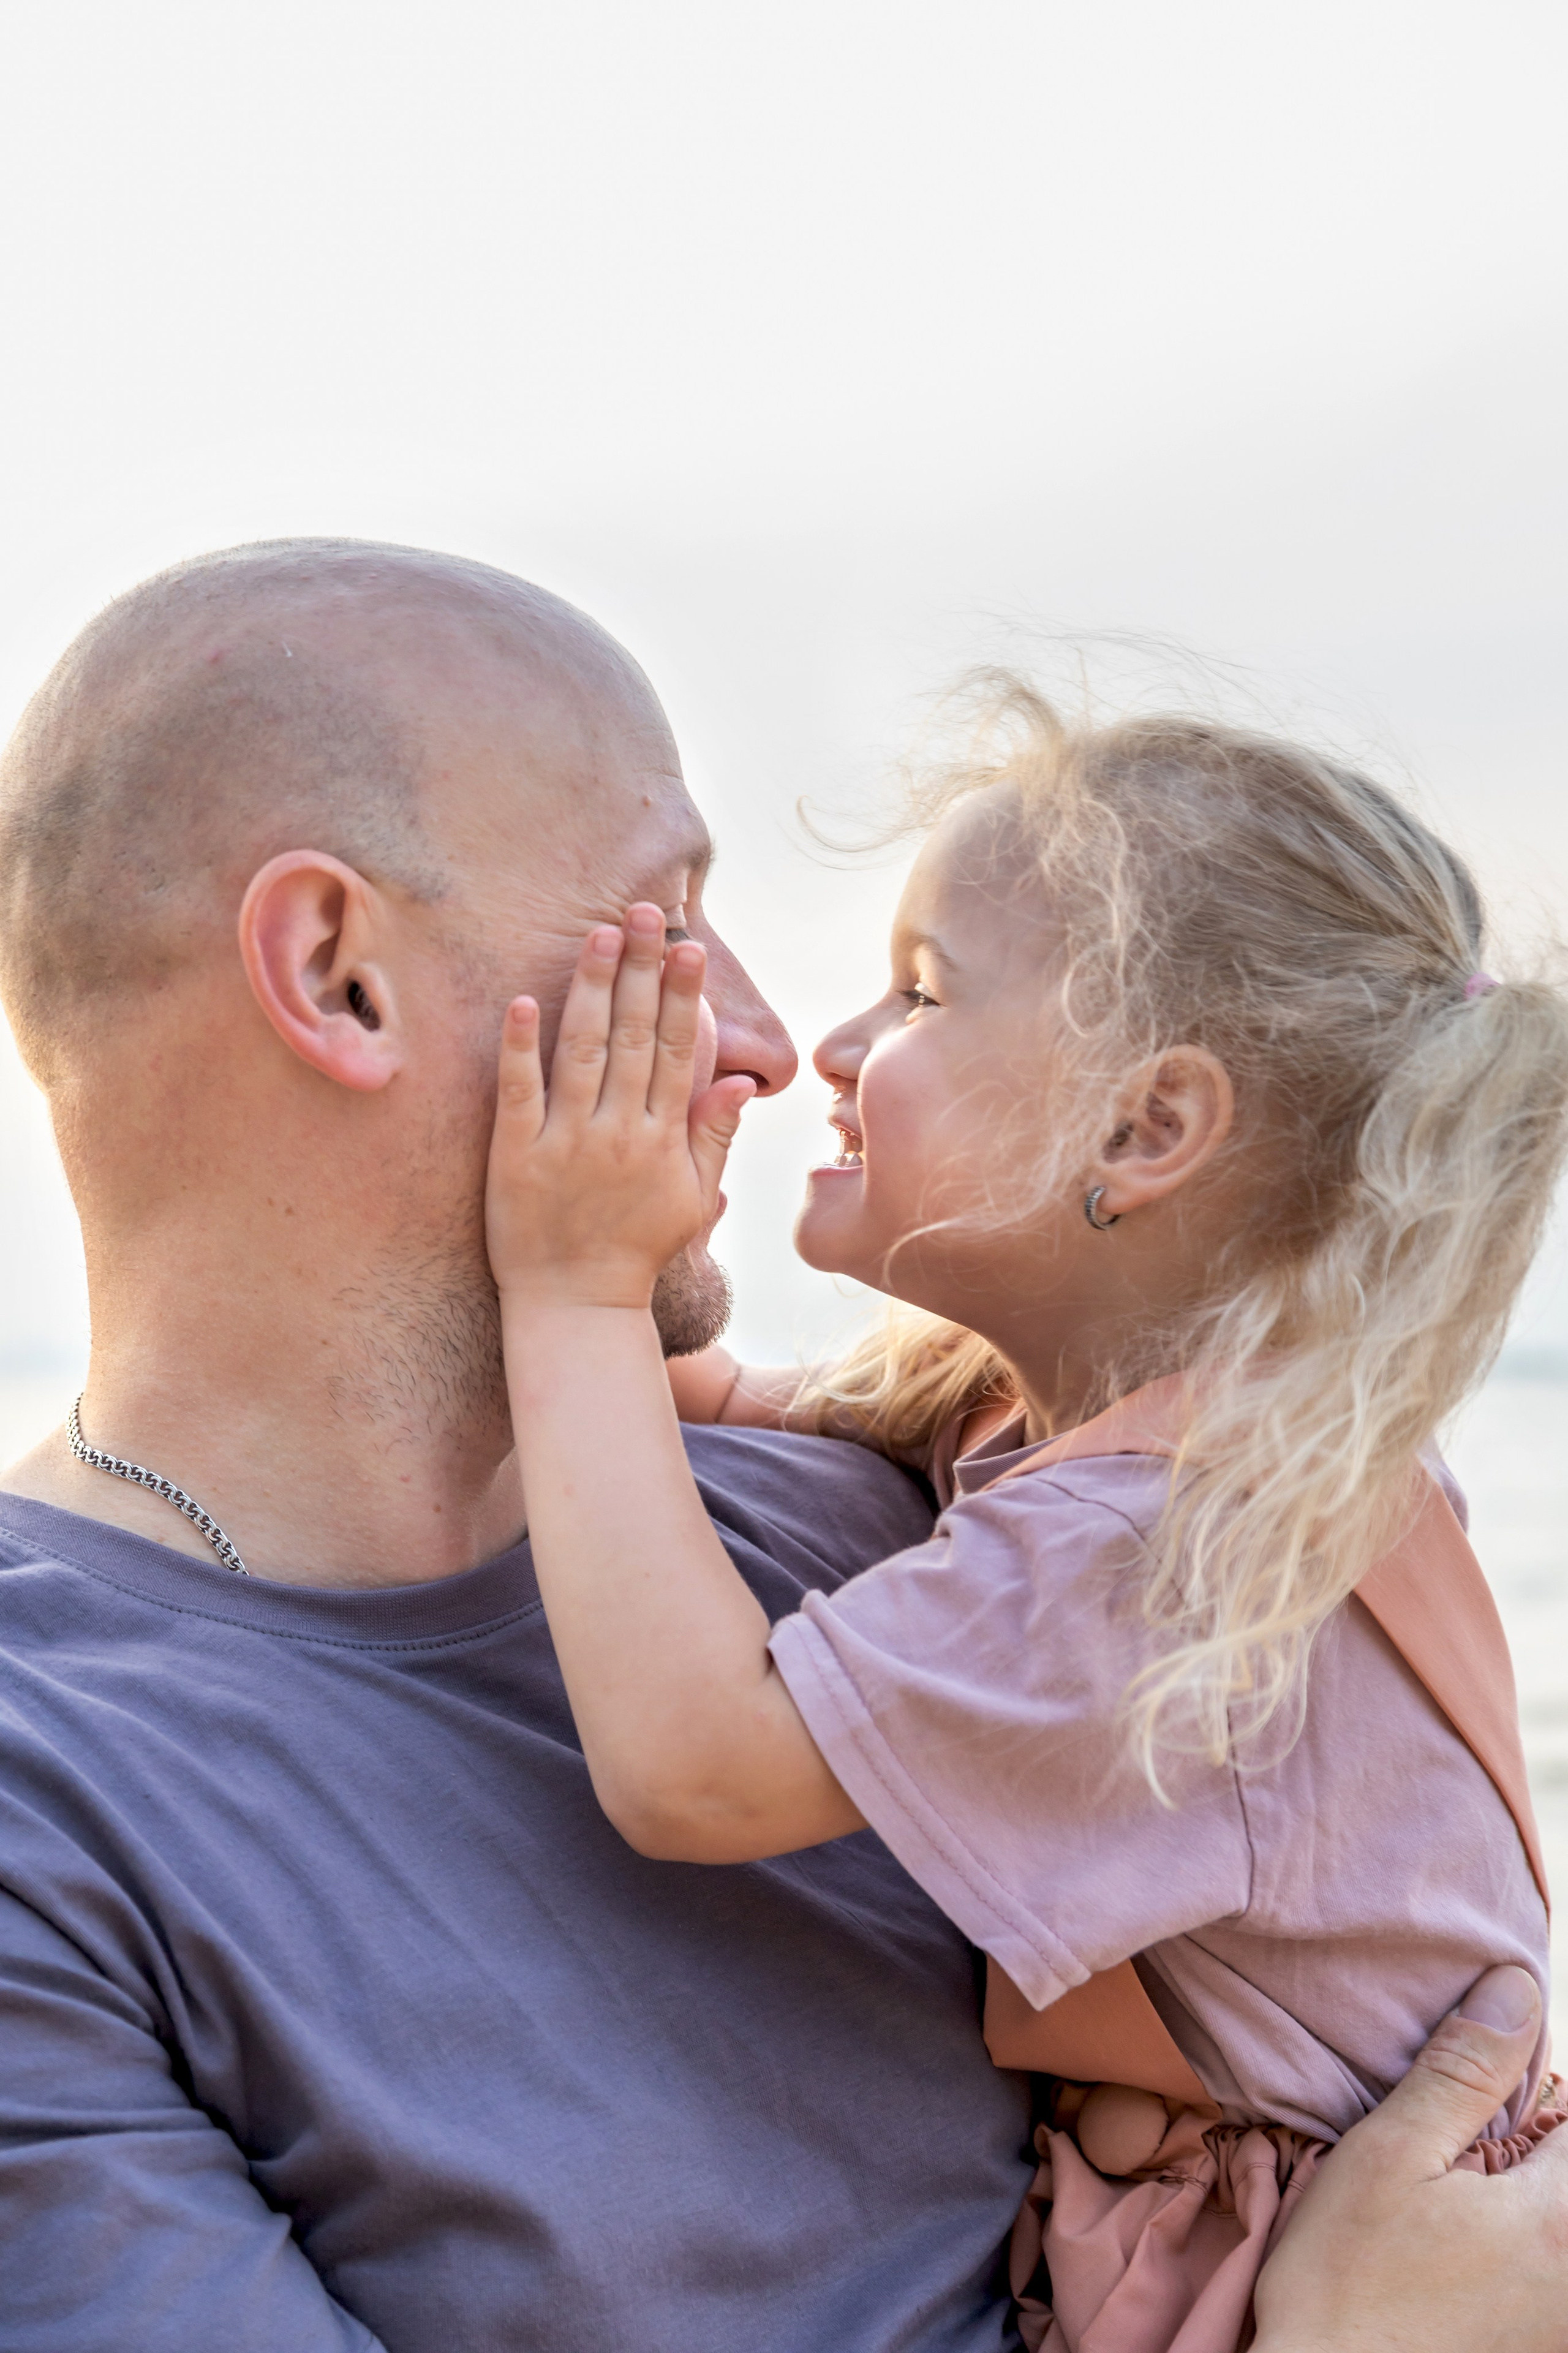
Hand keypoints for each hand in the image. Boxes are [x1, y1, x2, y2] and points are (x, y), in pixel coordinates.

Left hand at [486, 906, 754, 1312]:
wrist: (576, 1305)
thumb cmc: (637, 1248)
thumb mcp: (692, 1197)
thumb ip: (714, 1135)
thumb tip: (739, 1080)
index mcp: (663, 1138)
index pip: (679, 1051)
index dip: (684, 995)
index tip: (688, 947)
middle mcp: (619, 1132)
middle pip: (634, 1036)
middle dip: (641, 969)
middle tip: (643, 912)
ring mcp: (566, 1142)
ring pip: (583, 1051)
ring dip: (592, 988)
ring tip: (598, 935)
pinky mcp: (517, 1156)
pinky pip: (519, 1092)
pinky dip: (520, 1046)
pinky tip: (523, 1001)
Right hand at [1253, 1965, 1567, 2351]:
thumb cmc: (1346, 2283)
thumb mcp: (1390, 2154)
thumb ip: (1464, 2070)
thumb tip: (1519, 1989)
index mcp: (1561, 2218)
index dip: (1534, 2085)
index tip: (1481, 2096)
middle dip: (1536, 2140)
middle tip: (1466, 2153)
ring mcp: (1564, 2319)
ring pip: (1563, 2219)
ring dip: (1529, 2188)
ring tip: (1461, 2204)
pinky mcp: (1545, 2345)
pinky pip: (1553, 2272)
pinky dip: (1526, 2242)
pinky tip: (1466, 2257)